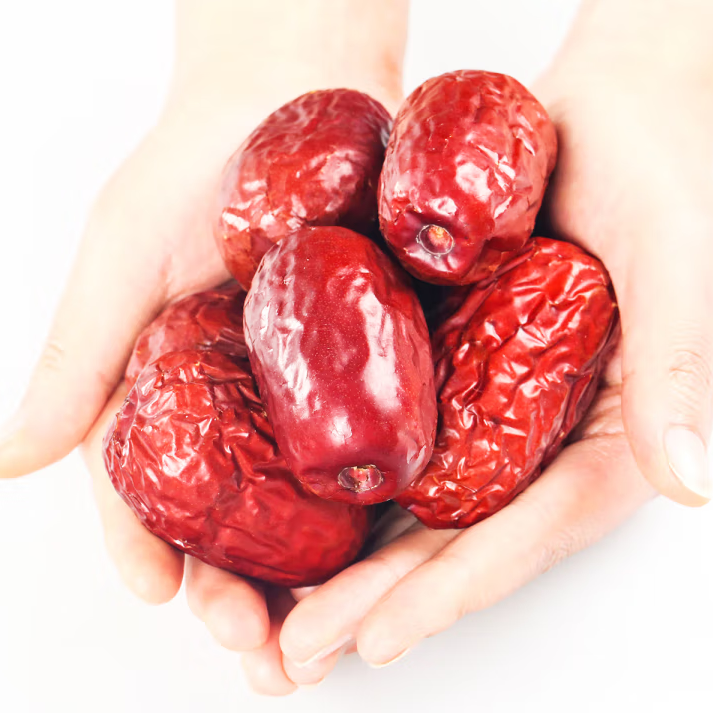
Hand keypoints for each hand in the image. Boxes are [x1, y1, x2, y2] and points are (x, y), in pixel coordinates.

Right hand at [0, 0, 405, 692]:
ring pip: (306, 497)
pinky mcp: (370, 359)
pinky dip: (377, 494)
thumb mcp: (123, 252)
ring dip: (313, 571)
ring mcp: (306, 384)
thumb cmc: (198, 156)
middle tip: (262, 649)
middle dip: (240, 588)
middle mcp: (235, 396)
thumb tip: (7, 460)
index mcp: (165, 382)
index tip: (166, 596)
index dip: (149, 549)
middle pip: (233, 515)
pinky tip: (392, 540)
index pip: (146, 489)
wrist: (296, 84)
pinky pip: (375, 436)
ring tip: (327, 633)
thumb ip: (78, 355)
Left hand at [240, 0, 712, 691]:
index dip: (456, 592)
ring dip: (348, 557)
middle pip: (456, 536)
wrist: (609, 107)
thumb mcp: (676, 264)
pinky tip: (286, 503)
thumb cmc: (664, 168)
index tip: (381, 639)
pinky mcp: (444, 360)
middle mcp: (538, 433)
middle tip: (297, 648)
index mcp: (602, 434)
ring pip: (412, 498)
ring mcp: (486, 401)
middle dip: (380, 598)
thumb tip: (690, 481)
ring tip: (275, 608)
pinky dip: (342, 472)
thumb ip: (678, 368)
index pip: (527, 535)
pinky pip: (391, 427)